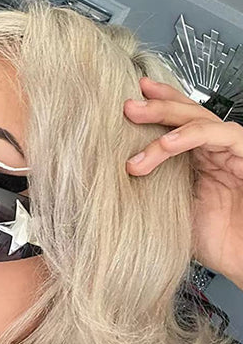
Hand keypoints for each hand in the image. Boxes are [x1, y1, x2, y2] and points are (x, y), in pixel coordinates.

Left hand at [123, 77, 242, 286]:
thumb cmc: (215, 242)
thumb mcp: (171, 213)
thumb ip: (151, 193)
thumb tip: (112, 187)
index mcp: (199, 163)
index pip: (177, 126)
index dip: (157, 108)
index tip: (129, 101)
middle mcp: (215, 154)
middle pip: (187, 115)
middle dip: (156, 105)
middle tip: (128, 104)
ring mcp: (232, 155)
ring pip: (200, 119)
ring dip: (166, 114)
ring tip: (137, 117)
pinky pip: (223, 135)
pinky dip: (192, 135)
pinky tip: (166, 144)